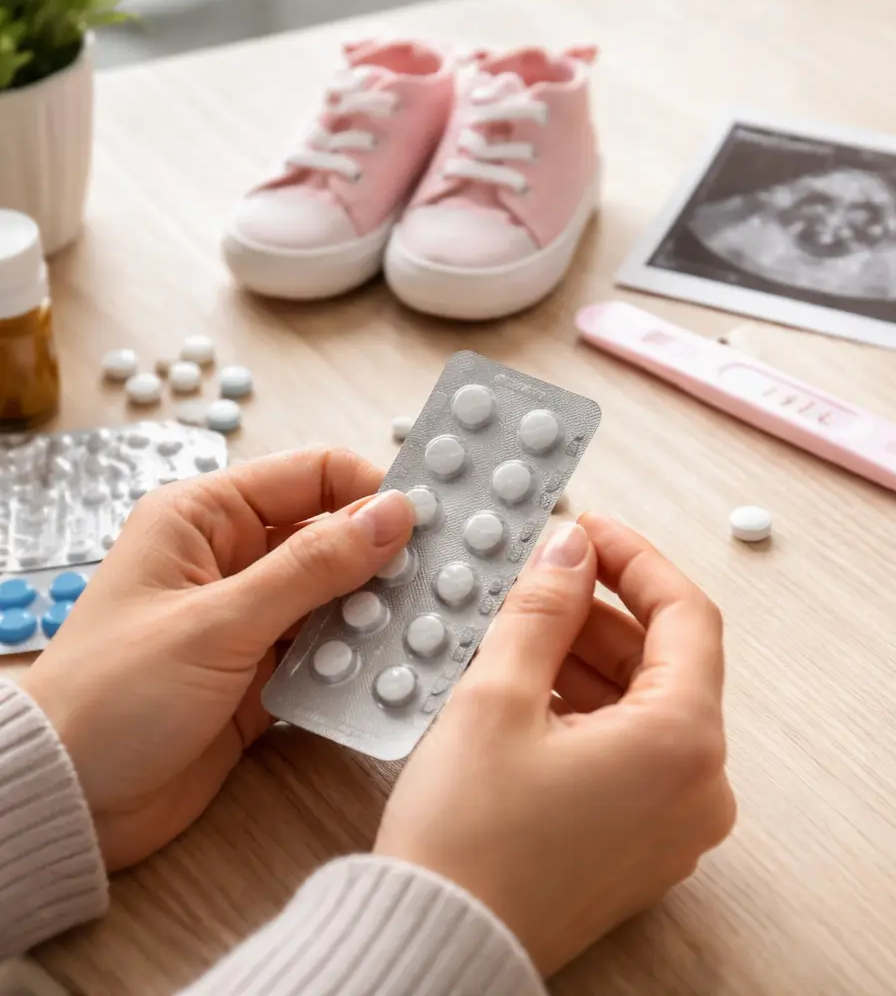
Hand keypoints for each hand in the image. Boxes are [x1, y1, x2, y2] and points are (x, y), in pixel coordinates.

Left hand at [22, 448, 414, 871]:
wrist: (72, 802)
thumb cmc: (116, 695)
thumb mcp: (218, 621)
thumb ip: (313, 567)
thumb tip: (394, 513)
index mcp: (207, 517)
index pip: (312, 476)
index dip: (371, 492)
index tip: (427, 525)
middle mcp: (233, 557)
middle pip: (332, 536)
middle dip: (383, 558)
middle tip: (441, 582)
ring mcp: (251, 616)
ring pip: (337, 595)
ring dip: (375, 613)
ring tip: (422, 631)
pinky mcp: (265, 670)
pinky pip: (328, 648)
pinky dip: (357, 658)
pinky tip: (390, 670)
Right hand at [375, 513, 734, 975]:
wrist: (438, 946)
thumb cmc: (466, 841)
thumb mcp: (497, 696)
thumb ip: (544, 608)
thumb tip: (571, 550)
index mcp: (682, 745)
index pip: (686, 614)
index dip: (636, 559)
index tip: (590, 531)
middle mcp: (699, 788)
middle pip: (666, 660)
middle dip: (601, 610)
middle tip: (540, 578)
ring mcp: (674, 821)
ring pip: (644, 704)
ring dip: (589, 656)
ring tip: (521, 629)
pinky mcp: (641, 840)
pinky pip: (630, 749)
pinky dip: (587, 707)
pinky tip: (529, 685)